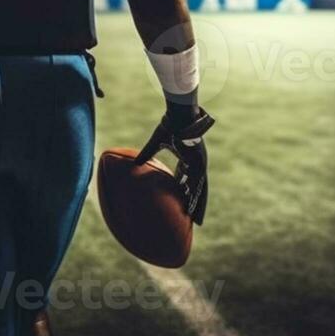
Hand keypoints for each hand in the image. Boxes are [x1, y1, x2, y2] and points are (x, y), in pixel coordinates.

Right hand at [136, 108, 213, 223]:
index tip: (184, 204)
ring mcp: (199, 163)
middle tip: (195, 220)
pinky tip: (191, 204)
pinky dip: (194, 193)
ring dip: (198, 204)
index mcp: (187, 159)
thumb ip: (147, 153)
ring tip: (196, 219)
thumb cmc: (169, 125)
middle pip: (197, 188)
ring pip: (200, 188)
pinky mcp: (199, 162)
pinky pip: (197, 181)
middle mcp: (196, 164)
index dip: (186, 193)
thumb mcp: (156, 142)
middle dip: (196, 203)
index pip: (187, 180)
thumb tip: (134, 161)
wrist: (180, 115)